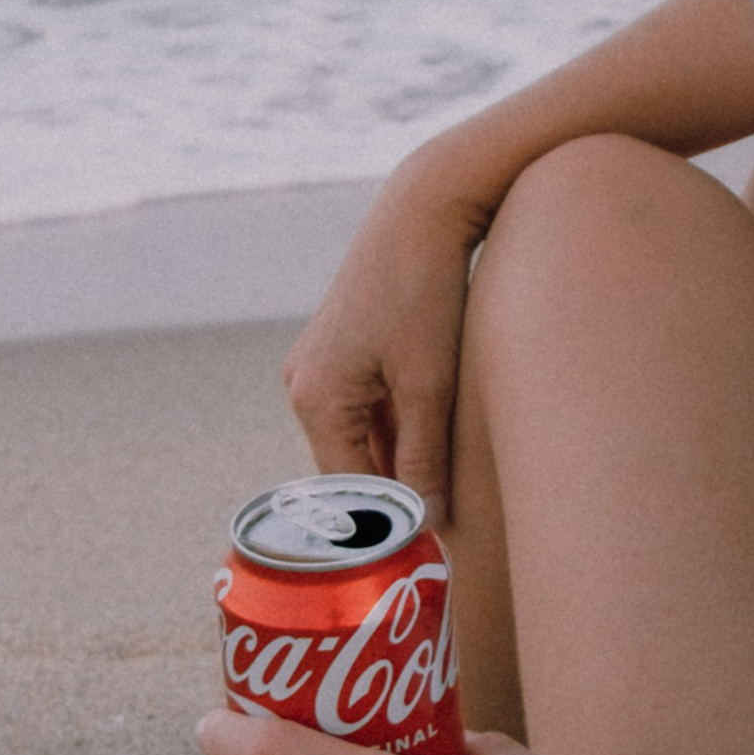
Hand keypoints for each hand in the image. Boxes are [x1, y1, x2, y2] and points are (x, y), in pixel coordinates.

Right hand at [282, 160, 483, 516]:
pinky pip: (368, 404)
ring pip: (363, 435)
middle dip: (396, 489)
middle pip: (351, 463)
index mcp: (314, 398)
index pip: (347, 488)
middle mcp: (303, 383)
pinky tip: (441, 430)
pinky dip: (401, 422)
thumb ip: (426, 456)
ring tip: (449, 482)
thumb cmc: (426, 291)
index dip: (388, 519)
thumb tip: (429, 522)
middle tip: (448, 525)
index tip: (430, 547)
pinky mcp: (342, 347)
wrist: (425, 207)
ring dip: (402, 455)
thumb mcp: (432, 385)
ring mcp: (319, 363)